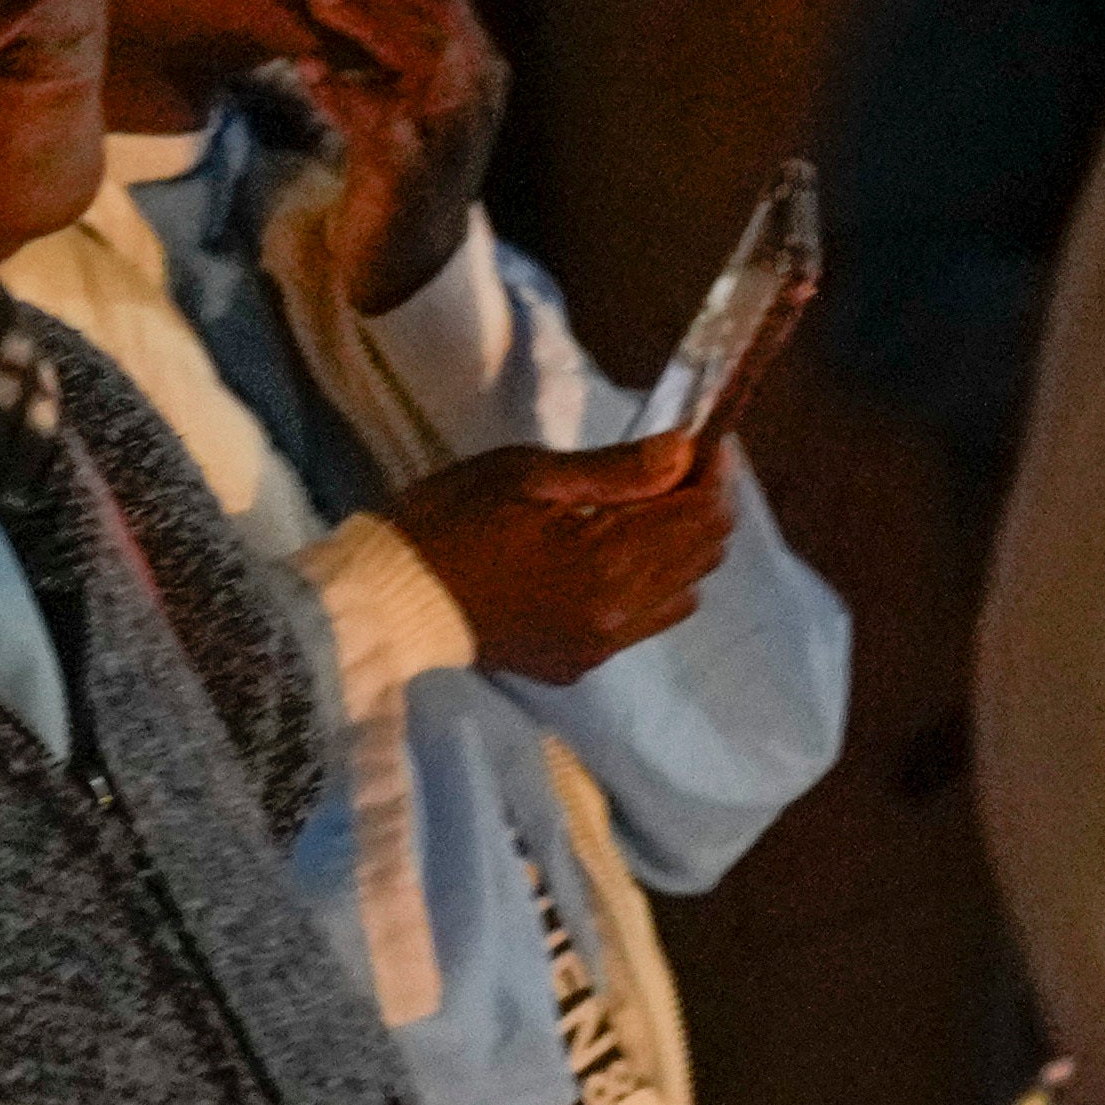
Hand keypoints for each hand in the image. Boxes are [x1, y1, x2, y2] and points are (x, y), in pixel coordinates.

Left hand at [266, 0, 506, 311]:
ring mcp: (452, 134)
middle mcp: (477, 92)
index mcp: (478, 60)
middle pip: (438, 13)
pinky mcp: (416, 175)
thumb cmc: (406, 153)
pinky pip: (384, 125)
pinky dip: (347, 96)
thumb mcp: (417, 77)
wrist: (408, 252)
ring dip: (370, 23)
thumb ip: (420, 11)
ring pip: (425, 61)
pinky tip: (309, 74)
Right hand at [389, 439, 731, 683]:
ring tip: (644, 515)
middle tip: (672, 469)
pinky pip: (646, 623)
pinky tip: (612, 561)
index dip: (712, 471)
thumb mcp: (526, 475)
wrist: (391, 597)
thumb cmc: (451, 520)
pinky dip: (650, 587)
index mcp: (606, 560)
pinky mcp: (580, 663)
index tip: (697, 440)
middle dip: (701, 504)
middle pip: (705, 554)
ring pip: (685, 592)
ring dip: (680, 549)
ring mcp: (600, 645)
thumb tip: (685, 451)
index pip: (703, 514)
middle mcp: (617, 613)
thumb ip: (616, 469)